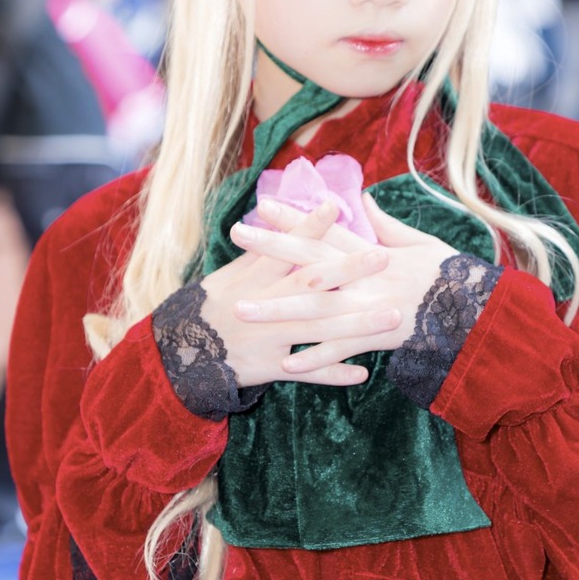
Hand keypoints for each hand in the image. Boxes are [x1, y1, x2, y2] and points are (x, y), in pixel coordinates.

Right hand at [199, 199, 396, 388]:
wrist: (186, 350)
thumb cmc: (216, 305)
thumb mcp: (233, 274)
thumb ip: (263, 250)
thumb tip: (283, 215)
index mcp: (256, 278)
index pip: (287, 247)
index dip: (310, 226)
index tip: (337, 206)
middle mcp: (265, 304)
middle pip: (311, 283)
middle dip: (349, 270)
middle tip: (383, 257)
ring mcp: (270, 336)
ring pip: (319, 328)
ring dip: (357, 324)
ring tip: (392, 317)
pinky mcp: (271, 366)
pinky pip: (307, 372)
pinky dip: (333, 373)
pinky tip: (363, 372)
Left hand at [230, 192, 456, 378]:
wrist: (476, 307)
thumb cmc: (450, 274)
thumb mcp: (420, 242)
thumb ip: (386, 224)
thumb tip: (364, 199)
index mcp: (373, 254)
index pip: (327, 230)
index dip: (295, 218)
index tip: (263, 206)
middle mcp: (365, 278)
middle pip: (311, 260)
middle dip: (272, 249)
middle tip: (237, 235)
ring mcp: (369, 307)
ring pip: (315, 308)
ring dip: (277, 310)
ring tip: (242, 309)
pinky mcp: (378, 335)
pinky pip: (342, 349)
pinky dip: (315, 358)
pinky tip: (286, 363)